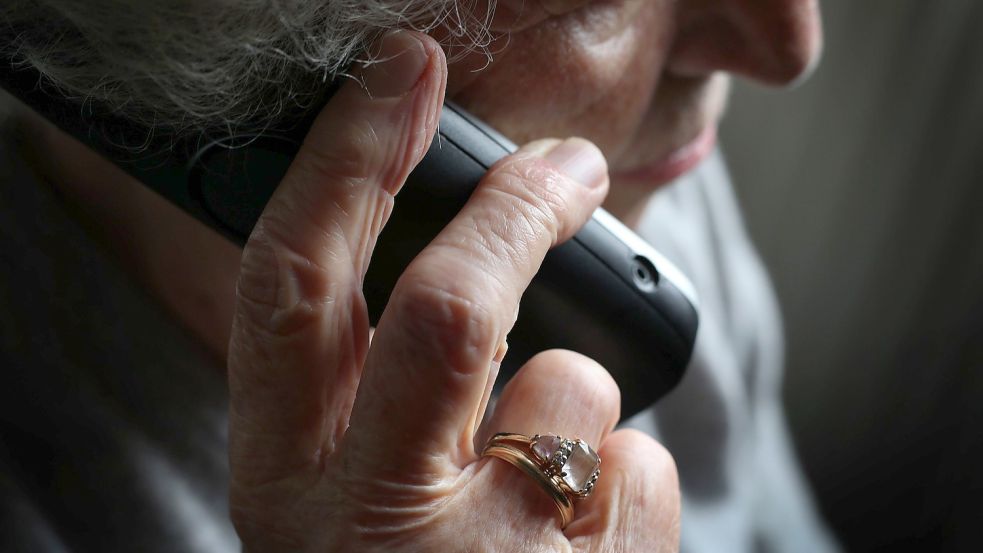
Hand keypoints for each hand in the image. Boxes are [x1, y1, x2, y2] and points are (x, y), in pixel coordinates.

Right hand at [227, 30, 679, 551]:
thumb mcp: (340, 490)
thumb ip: (367, 388)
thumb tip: (462, 264)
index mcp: (284, 480)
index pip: (294, 285)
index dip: (346, 160)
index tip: (400, 73)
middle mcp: (362, 529)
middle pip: (444, 308)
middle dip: (513, 209)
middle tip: (568, 166)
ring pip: (573, 386)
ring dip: (574, 401)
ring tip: (540, 482)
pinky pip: (641, 464)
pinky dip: (627, 477)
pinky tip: (581, 540)